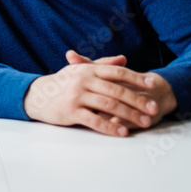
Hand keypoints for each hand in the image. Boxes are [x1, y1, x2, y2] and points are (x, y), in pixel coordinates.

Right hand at [23, 54, 161, 136]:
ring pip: (108, 105)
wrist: (36, 95)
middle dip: (138, 100)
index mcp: (88, 69)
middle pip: (116, 90)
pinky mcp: (70, 111)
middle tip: (154, 109)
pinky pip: (94, 120)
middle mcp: (83, 80)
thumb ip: (102, 64)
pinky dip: (110, 127)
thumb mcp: (80, 70)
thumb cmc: (62, 83)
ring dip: (129, 115)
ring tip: (144, 122)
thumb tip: (123, 59)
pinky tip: (123, 132)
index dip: (136, 77)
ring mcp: (76, 96)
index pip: (116, 72)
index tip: (153, 84)